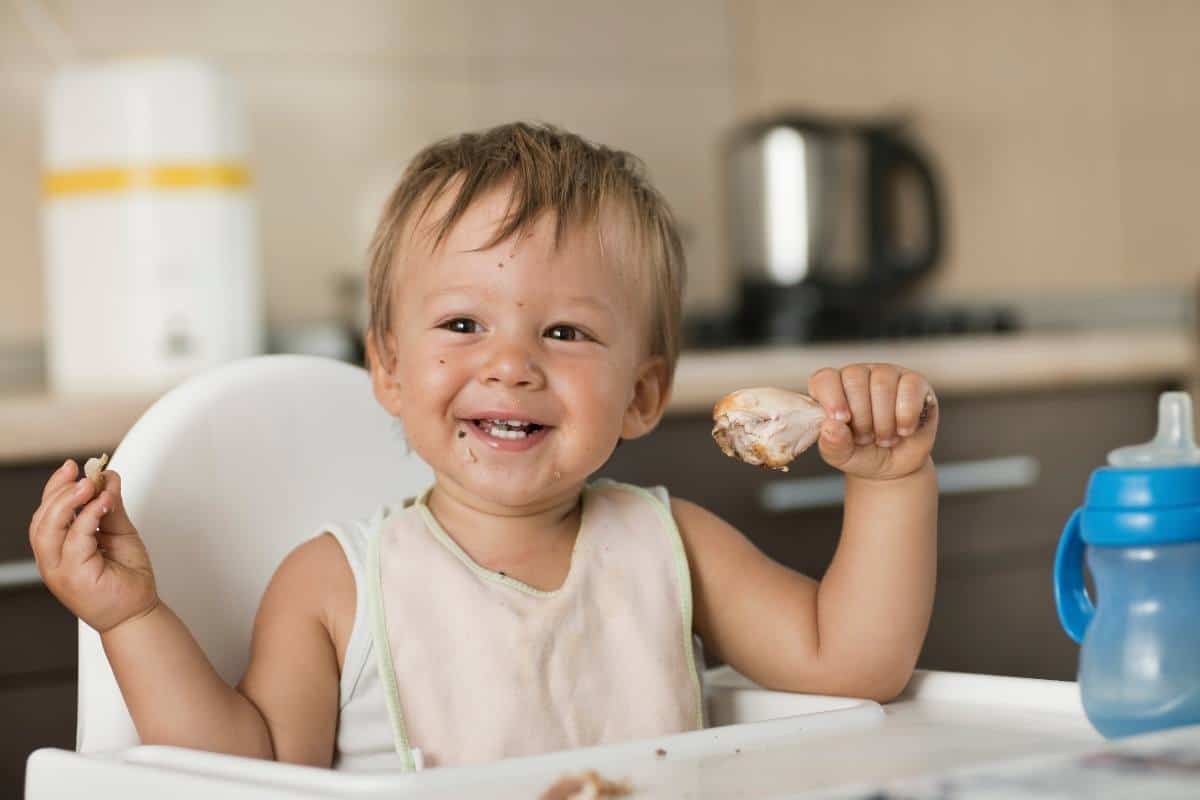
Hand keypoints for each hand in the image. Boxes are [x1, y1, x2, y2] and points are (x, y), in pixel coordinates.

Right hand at [28, 459, 158, 633]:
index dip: (55, 487)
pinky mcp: (74, 577)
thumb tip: (108, 478)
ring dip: (67, 503)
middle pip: (42, 520)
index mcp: (59, 548)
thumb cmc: (126, 577)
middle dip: (59, 492)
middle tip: (84, 475)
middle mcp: (53, 560)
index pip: (46, 513)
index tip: (72, 466)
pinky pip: (75, 541)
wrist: (138, 610)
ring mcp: (59, 570)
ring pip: (48, 530)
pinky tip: (102, 504)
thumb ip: (112, 507)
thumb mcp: (119, 533)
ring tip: (88, 485)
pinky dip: (87, 518)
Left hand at [808, 364, 938, 480]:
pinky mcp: (915, 382)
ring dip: (884, 421)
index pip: (824, 378)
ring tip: (884, 438)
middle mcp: (858, 376)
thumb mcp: (841, 456)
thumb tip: (831, 427)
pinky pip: (910, 387)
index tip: (841, 420)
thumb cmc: (862, 454)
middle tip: (866, 438)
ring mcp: (887, 375)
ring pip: (882, 384)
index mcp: (832, 389)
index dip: (831, 397)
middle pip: (854, 379)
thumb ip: (832, 444)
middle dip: (861, 417)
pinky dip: (906, 414)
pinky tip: (904, 429)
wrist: (895, 467)